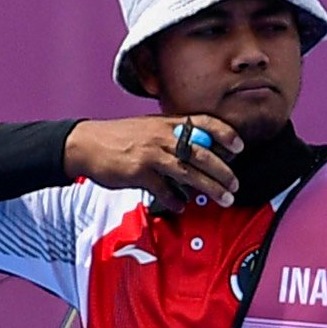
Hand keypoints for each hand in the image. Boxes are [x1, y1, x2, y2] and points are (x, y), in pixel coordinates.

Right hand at [64, 114, 241, 213]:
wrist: (87, 144)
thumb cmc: (120, 138)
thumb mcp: (150, 127)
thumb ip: (174, 136)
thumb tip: (201, 152)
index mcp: (167, 123)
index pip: (204, 122)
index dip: (225, 133)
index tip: (240, 147)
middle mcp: (162, 136)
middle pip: (202, 153)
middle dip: (223, 172)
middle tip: (235, 185)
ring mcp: (151, 154)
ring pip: (189, 172)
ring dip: (210, 188)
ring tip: (223, 199)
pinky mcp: (139, 173)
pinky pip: (165, 190)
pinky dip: (176, 200)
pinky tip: (181, 205)